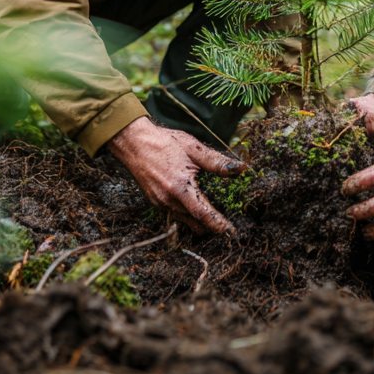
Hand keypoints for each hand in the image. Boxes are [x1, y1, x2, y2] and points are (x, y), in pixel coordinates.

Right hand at [108, 116, 243, 234]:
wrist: (134, 143)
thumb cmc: (164, 142)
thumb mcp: (193, 149)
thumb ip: (216, 162)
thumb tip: (239, 168)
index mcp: (180, 187)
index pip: (203, 214)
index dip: (218, 224)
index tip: (230, 231)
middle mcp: (169, 200)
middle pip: (195, 223)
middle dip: (211, 226)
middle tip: (226, 224)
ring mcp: (160, 204)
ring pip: (184, 221)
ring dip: (198, 221)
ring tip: (213, 214)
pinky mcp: (155, 202)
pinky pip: (174, 215)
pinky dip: (186, 215)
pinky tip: (194, 204)